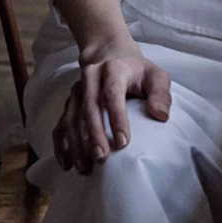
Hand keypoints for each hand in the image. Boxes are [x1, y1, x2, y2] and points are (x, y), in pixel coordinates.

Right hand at [52, 39, 171, 174]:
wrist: (110, 54)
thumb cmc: (136, 71)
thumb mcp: (155, 76)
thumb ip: (161, 93)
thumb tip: (160, 116)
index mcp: (114, 69)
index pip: (113, 92)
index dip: (117, 118)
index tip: (122, 143)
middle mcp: (92, 77)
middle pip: (89, 106)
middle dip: (94, 135)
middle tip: (101, 159)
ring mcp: (77, 90)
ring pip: (71, 117)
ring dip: (76, 144)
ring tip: (85, 167)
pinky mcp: (69, 102)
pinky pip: (60, 124)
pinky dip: (61, 145)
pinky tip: (67, 163)